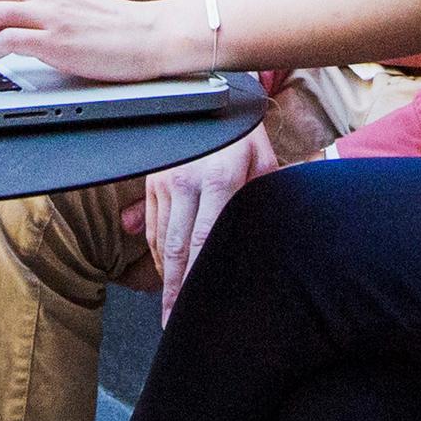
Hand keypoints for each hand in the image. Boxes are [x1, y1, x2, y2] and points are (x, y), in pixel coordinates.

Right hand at [126, 123, 273, 316]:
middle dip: (174, 290)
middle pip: (176, 249)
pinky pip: (151, 225)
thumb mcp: (263, 160)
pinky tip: (163, 273)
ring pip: (159, 240)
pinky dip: (154, 253)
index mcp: (220, 179)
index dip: (198, 278)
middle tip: (174, 323)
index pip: (205, 239)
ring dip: (163, 275)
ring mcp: (165, 180)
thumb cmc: (244, 135)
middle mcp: (187, 181)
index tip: (197, 306)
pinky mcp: (152, 179)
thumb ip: (265, 195)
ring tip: (169, 306)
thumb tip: (269, 233)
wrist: (212, 97)